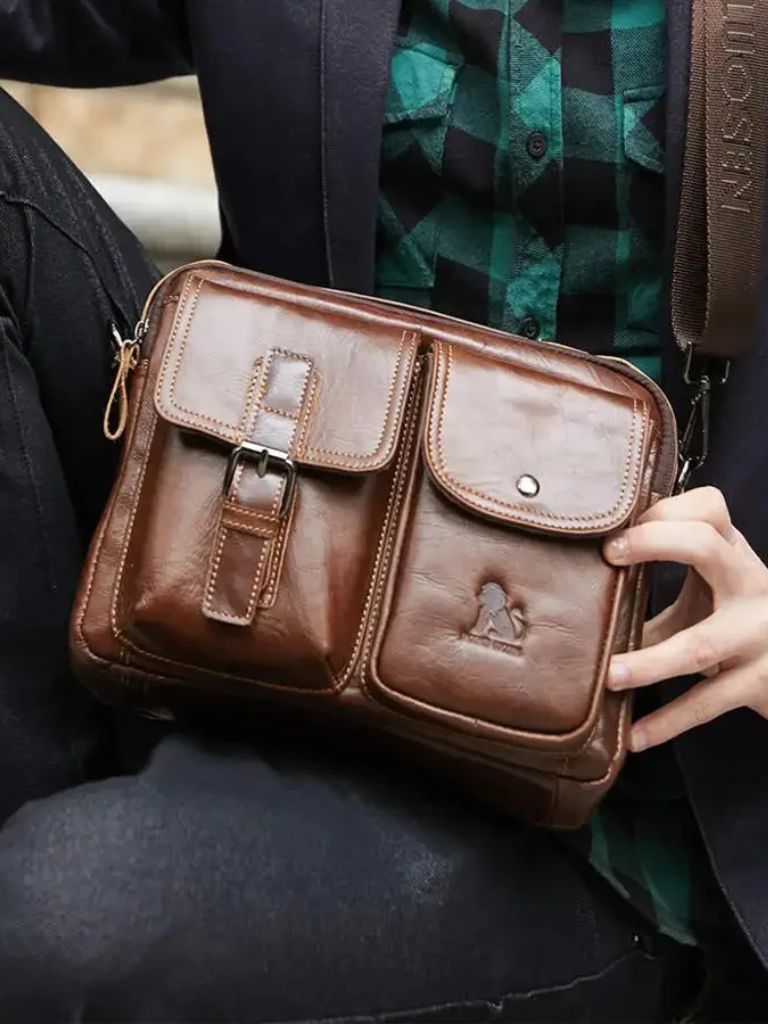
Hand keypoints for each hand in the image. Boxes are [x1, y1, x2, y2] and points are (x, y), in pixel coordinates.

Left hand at [602, 487, 767, 752]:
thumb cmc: (739, 619)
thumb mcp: (711, 590)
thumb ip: (657, 582)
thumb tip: (577, 589)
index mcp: (734, 555)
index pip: (708, 508)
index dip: (662, 511)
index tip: (618, 531)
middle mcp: (750, 585)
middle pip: (706, 545)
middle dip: (654, 545)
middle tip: (609, 556)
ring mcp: (758, 634)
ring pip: (699, 644)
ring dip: (648, 662)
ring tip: (609, 676)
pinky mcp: (758, 682)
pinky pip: (707, 703)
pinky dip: (668, 722)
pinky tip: (636, 737)